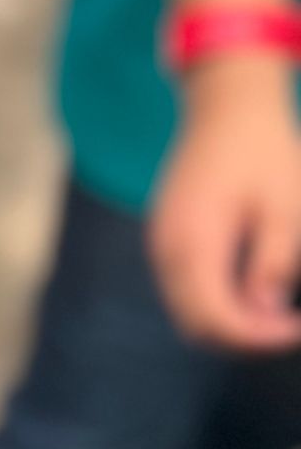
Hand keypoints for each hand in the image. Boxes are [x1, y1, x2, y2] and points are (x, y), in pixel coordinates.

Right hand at [148, 58, 300, 347]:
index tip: (296, 330)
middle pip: (196, 325)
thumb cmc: (263, 154)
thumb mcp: (285, 208)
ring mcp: (161, 244)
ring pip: (188, 311)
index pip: (217, 318)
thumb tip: (265, 312)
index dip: (258, 338)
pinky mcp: (166, 238)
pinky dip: (216, 302)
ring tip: (274, 311)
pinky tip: (251, 289)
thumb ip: (273, 264)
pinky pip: (185, 289)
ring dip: (229, 322)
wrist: (227, 111)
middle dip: (243, 337)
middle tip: (288, 326)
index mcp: (195, 241)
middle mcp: (167, 249)